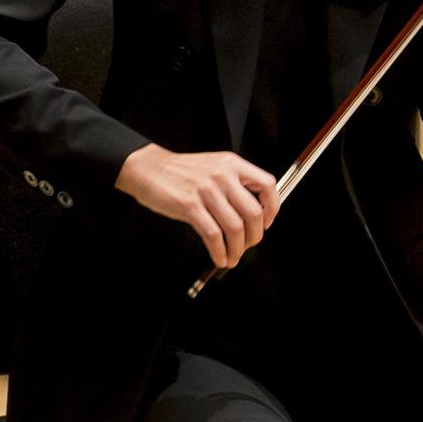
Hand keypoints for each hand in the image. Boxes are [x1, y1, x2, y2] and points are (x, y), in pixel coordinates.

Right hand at [114, 144, 278, 268]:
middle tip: (248, 246)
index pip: (267, 185)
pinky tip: (219, 257)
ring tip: (232, 257)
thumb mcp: (215, 166)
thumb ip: (235, 183)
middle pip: (253, 213)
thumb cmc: (182, 171)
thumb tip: (254, 213)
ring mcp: (206, 191)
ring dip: (237, 249)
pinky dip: (219, 251)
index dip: (272, 208)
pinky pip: (213, 235)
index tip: (266, 222)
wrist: (150, 168)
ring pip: (235, 227)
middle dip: (254, 237)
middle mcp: (223, 175)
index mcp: (232, 164)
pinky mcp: (190, 206)